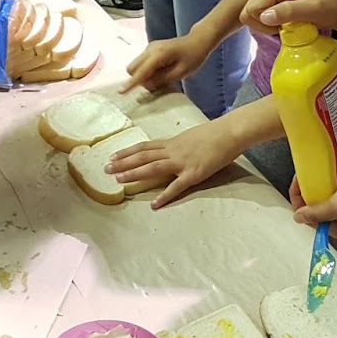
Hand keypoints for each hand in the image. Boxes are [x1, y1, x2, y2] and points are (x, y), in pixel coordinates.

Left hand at [106, 119, 240, 208]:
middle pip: (143, 157)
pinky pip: (177, 187)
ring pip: (153, 168)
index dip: (127, 152)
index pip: (144, 147)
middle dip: (123, 163)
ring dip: (134, 174)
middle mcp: (173, 151)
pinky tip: (154, 205)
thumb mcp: (191, 136)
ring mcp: (182, 162)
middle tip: (106, 170)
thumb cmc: (214, 133)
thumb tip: (172, 149)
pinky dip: (164, 196)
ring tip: (119, 181)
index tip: (113, 156)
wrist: (230, 132)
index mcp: (172, 143)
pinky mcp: (194, 174)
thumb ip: (179, 145)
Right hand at [121, 34, 212, 94]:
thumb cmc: (193, 57)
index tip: (120, 92)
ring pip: (136, 66)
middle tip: (157, 83)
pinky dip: (146, 71)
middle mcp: (150, 49)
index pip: (141, 71)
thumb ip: (162, 79)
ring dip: (143, 75)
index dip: (131, 83)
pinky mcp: (150, 49)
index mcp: (159, 54)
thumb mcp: (181, 72)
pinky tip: (161, 71)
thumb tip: (146, 85)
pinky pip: (142, 63)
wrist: (197, 41)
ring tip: (162, 76)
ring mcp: (149, 48)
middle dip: (138, 79)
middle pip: (132, 68)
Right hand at [241, 0, 336, 38]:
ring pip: (251, 15)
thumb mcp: (313, 10)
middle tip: (286, 26)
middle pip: (248, 12)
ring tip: (287, 23)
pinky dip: (268, 24)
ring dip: (267, 25)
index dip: (266, 24)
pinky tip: (283, 22)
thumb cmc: (331, 7)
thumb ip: (289, 11)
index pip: (253, 9)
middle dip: (265, 25)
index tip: (285, 26)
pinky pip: (257, 16)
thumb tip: (264, 16)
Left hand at [293, 165, 336, 238]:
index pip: (308, 217)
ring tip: (315, 168)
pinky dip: (331, 181)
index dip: (299, 199)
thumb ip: (316, 213)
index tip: (299, 178)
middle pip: (316, 206)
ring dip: (319, 184)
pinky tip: (329, 170)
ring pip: (326, 196)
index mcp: (336, 229)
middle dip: (309, 190)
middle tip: (306, 171)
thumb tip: (296, 218)